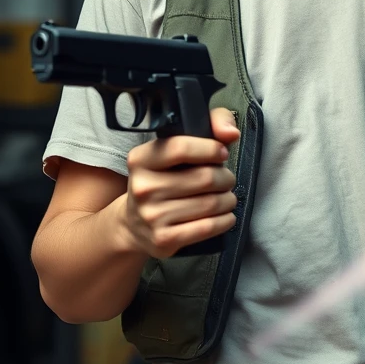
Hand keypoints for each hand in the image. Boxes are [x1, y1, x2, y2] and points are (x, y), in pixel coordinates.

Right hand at [120, 107, 239, 257]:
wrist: (134, 224)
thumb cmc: (165, 178)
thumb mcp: (176, 147)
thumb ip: (209, 125)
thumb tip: (230, 133)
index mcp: (141, 159)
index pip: (181, 147)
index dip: (210, 149)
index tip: (222, 153)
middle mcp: (143, 187)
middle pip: (205, 178)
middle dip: (226, 178)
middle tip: (226, 179)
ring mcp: (152, 216)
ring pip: (211, 203)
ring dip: (228, 199)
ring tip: (226, 197)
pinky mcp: (163, 239)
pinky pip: (208, 227)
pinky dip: (225, 220)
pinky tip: (226, 215)